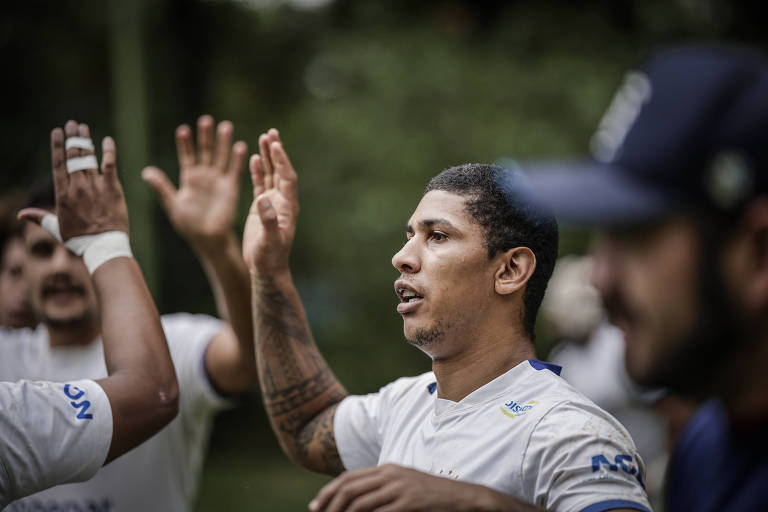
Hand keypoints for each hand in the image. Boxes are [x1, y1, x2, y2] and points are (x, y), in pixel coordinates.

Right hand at [19, 120, 128, 237]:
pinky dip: (109, 151)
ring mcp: (95, 186)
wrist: (103, 246)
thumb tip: (21, 214)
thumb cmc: (80, 240)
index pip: (58, 164)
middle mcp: (77, 187)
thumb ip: (39, 217)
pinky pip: (110, 165)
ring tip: (83, 128)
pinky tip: (107, 140)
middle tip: (72, 124)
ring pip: (89, 158)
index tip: (57, 132)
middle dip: (72, 138)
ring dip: (86, 141)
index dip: (57, 146)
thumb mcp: (56, 229)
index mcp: (62, 194)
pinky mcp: (113, 189)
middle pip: (73, 157)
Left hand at [142, 115, 246, 246]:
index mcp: (189, 178)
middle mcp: (205, 176)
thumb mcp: (173, 205)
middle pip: (205, 151)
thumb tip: (147, 172)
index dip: (185, 143)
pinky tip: (240, 146)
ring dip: (223, 143)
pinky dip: (238, 160)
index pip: (187, 155)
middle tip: (206, 120)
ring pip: (221, 157)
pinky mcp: (231, 188)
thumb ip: (162, 187)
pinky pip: (235, 171)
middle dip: (206, 136)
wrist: (208, 238)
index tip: (183, 130)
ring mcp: (219, 180)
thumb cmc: (189, 225)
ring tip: (225, 126)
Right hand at [242, 128, 298, 276]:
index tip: (276, 145)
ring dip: (267, 157)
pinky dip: (257, 171)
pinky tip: (252, 158)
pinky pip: (260, 184)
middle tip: (272, 132)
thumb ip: (268, 220)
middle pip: (281, 171)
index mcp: (288, 207)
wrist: (266, 268)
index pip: (287, 178)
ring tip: (263, 137)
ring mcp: (273, 203)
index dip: (282, 161)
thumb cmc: (270, 257)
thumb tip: (264, 199)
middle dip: (276, 152)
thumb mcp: (269, 240)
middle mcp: (283, 201)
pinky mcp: (262, 207)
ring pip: (270, 174)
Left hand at [309, 464, 494, 511]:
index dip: (328, 492)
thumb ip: (382, 487)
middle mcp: (390, 475)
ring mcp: (400, 488)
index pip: (349, 478)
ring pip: (359, 504)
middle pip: (349, 489)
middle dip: (329, 505)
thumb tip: (355, 498)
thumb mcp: (404, 484)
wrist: (462, 497)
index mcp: (387, 468)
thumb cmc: (431, 495)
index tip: (316, 507)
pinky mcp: (409, 503)